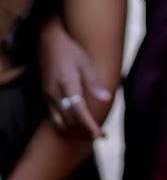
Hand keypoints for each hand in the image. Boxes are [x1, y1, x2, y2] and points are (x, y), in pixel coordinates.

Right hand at [38, 18, 111, 139]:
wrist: (48, 43)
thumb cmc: (72, 52)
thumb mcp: (86, 64)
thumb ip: (94, 83)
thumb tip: (107, 99)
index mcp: (67, 84)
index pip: (78, 111)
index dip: (88, 124)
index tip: (98, 133)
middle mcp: (55, 94)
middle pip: (69, 120)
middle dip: (84, 131)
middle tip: (100, 136)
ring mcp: (48, 96)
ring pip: (60, 122)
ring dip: (75, 131)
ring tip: (90, 135)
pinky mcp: (46, 97)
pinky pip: (55, 117)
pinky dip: (66, 125)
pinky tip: (77, 127)